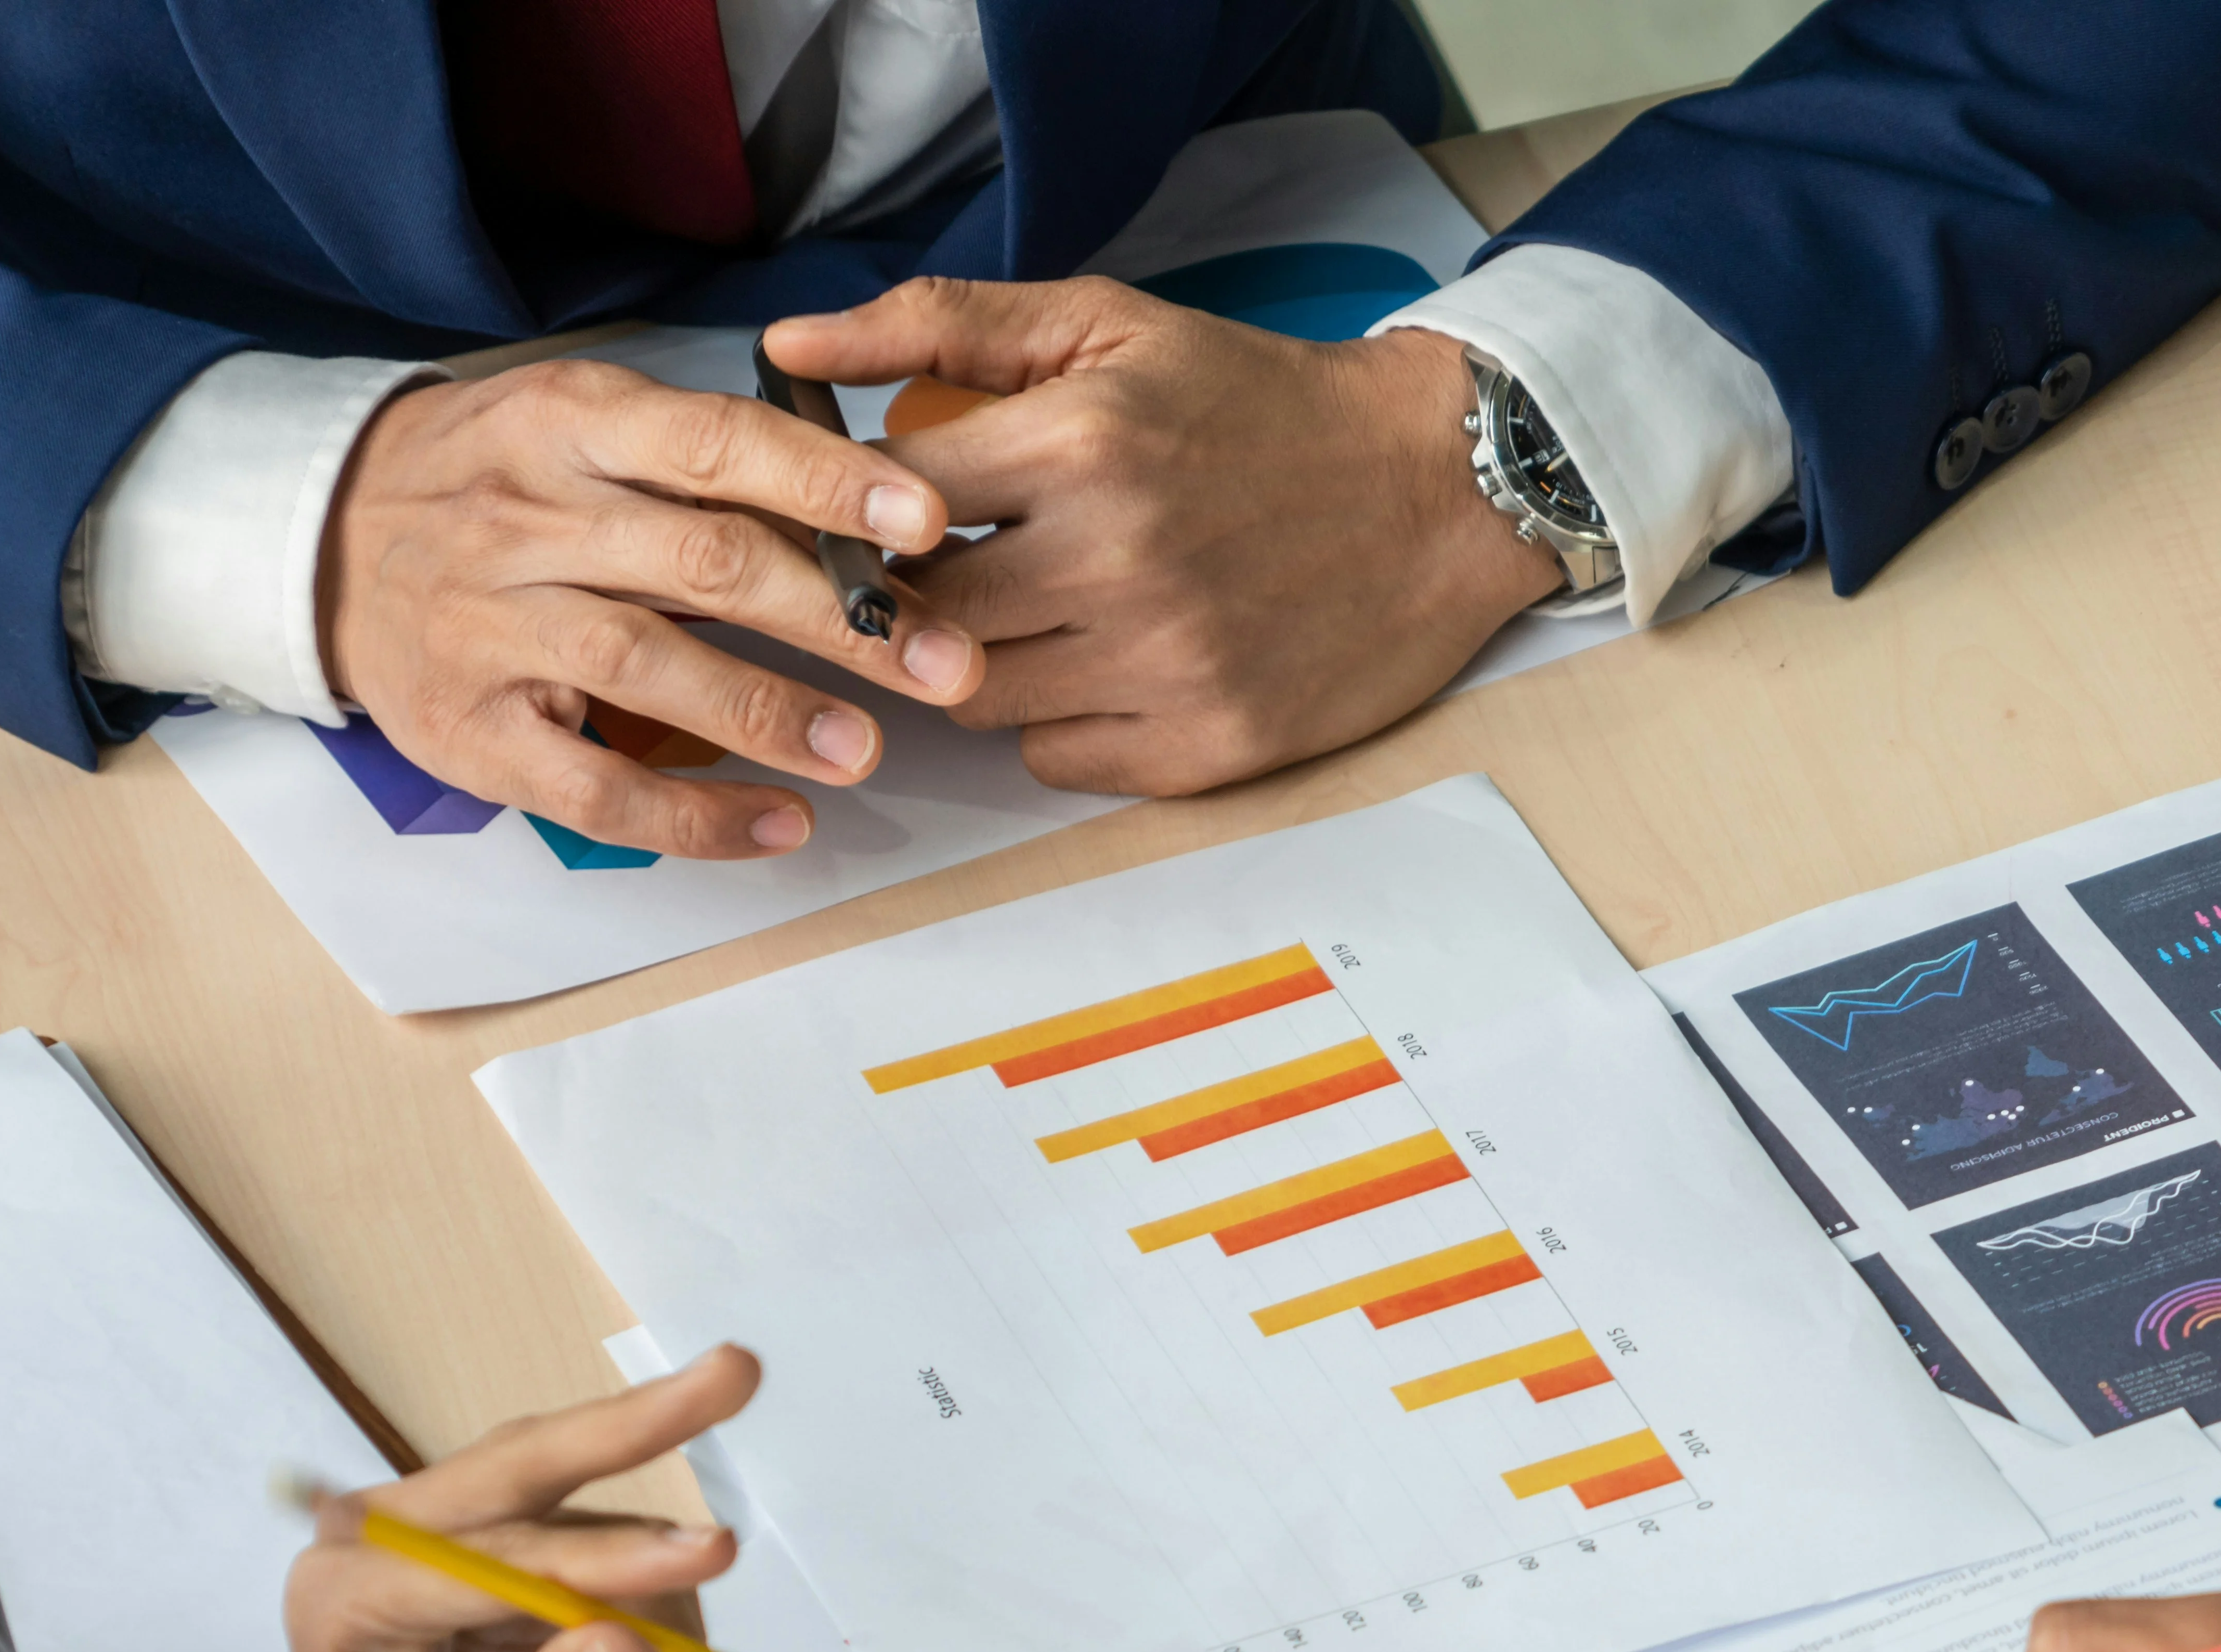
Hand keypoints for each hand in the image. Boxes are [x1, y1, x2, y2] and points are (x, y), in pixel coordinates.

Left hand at [68, 1346, 760, 1651]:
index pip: (498, 1556)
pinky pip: (619, 1587)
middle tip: (738, 1371)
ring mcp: (457, 1553)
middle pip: (536, 1466)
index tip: (714, 1557)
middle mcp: (394, 1547)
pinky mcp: (513, 1575)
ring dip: (674, 1644)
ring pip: (606, 1547)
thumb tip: (637, 1649)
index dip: (610, 1562)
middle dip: (643, 1426)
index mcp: (348, 1597)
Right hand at [315, 365, 984, 860]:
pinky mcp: (472, 732)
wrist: (318, 541)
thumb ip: (706, 462)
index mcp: (568, 424)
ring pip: (649, 668)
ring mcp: (492, 629)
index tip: (927, 518)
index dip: (825, 482)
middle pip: (704, 563)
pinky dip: (694, 817)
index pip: (713, 445)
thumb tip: (869, 507)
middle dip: (839, 618)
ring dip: (771, 715)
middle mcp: (526, 519)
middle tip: (944, 659)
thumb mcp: (583, 428)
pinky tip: (781, 825)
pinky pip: (594, 790)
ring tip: (868, 749)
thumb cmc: (496, 482)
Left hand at [764, 281, 1566, 795]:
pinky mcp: (1207, 746)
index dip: (857, 513)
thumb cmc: (1259, 402)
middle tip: (948, 565)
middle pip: (918, 619)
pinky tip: (1101, 664)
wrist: (1436, 489)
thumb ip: (940, 324)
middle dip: (911, 595)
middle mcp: (1116, 563)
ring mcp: (1165, 666)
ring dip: (979, 660)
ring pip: (977, 699)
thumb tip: (784, 345)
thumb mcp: (1109, 325)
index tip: (871, 510)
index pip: (882, 506)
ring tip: (1031, 608)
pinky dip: (1057, 719)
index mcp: (1080, 447)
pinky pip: (1057, 759)